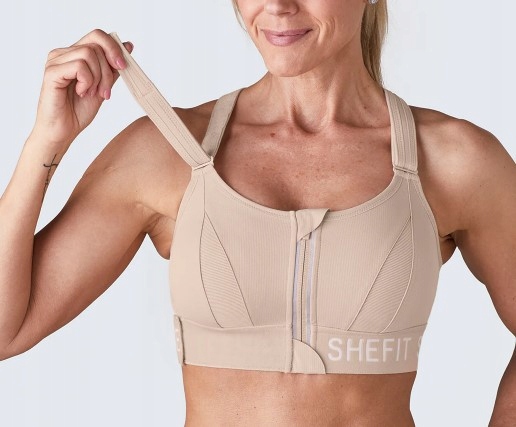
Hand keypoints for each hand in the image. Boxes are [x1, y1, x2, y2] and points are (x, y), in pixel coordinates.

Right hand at [30, 28, 133, 150]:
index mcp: (74, 54)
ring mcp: (55, 61)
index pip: (97, 36)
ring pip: (89, 54)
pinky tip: (81, 93)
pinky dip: (87, 81)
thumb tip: (128, 45)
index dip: (114, 48)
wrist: (63, 131)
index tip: (123, 67)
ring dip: (98, 78)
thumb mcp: (103, 86)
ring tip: (91, 94)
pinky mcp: (52, 72)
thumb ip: (113, 67)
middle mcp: (63, 53)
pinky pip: (79, 66)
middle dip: (108, 69)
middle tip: (105, 92)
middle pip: (96, 45)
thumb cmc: (78, 111)